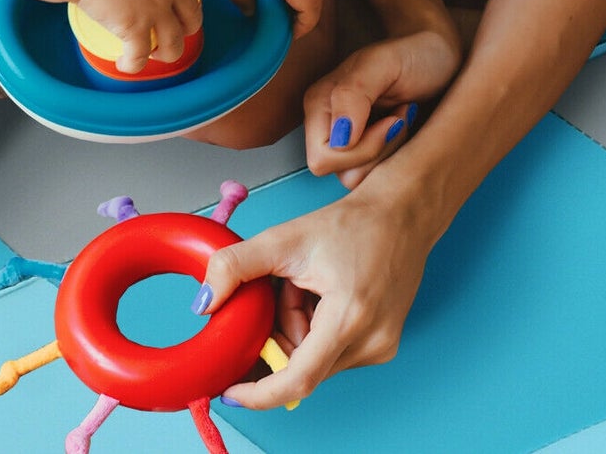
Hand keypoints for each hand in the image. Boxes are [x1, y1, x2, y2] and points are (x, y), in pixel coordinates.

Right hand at [75, 0, 202, 72]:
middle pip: (193, 15)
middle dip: (187, 26)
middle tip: (173, 29)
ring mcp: (155, 8)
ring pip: (175, 43)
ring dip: (168, 52)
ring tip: (154, 53)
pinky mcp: (136, 27)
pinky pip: (141, 56)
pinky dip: (134, 65)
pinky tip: (126, 65)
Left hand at [196, 168, 436, 407]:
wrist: (401, 213)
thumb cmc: (352, 223)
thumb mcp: (284, 238)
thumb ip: (236, 267)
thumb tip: (204, 302)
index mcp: (349, 318)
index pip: (298, 380)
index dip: (259, 393)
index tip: (231, 392)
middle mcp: (371, 342)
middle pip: (302, 364)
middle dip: (279, 334)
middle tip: (281, 290)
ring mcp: (381, 346)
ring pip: (315, 358)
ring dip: (297, 328)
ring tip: (305, 284)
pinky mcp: (383, 344)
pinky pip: (334, 351)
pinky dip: (316, 328)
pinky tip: (320, 293)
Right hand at [304, 28, 460, 187]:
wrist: (439, 57)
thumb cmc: (414, 54)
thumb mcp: (383, 63)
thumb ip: (353, 93)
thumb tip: (339, 137)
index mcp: (319, 104)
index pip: (323, 158)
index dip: (361, 149)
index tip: (392, 120)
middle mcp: (328, 126)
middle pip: (342, 173)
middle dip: (380, 151)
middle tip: (400, 117)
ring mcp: (349, 142)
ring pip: (361, 180)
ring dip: (391, 153)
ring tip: (403, 119)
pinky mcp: (371, 153)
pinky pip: (379, 178)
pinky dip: (398, 156)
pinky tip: (405, 129)